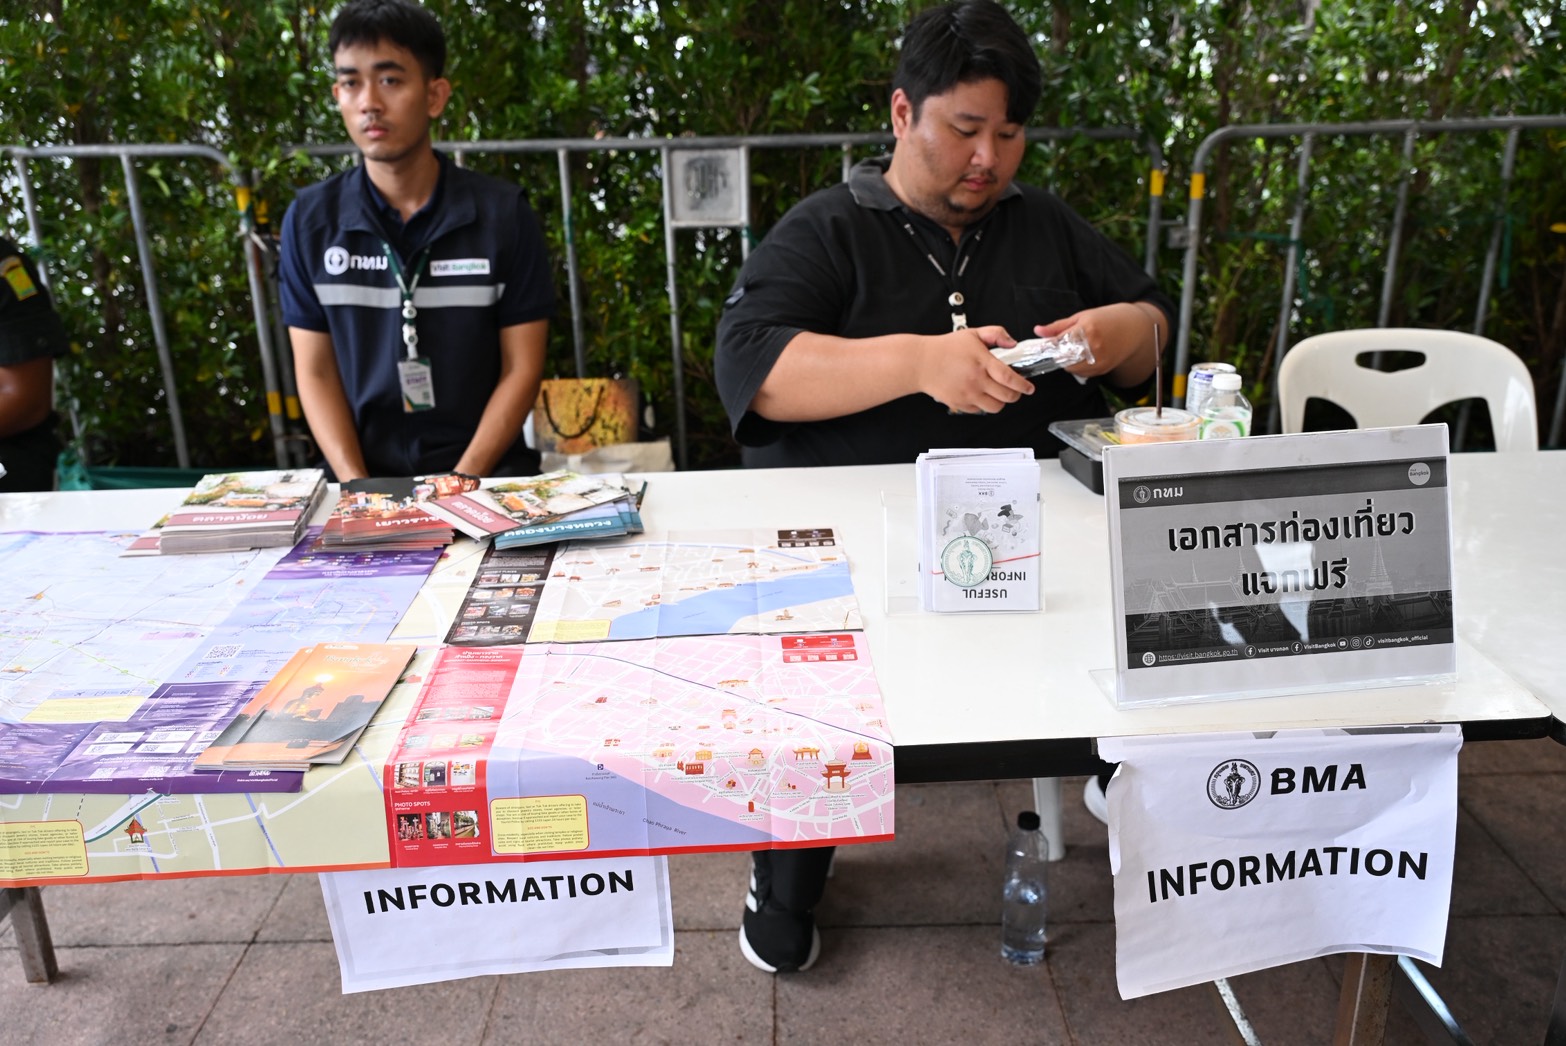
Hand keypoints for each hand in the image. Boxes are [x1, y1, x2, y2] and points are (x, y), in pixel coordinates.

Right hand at [917, 325, 1036, 414]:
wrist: (921, 363)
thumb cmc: (945, 348)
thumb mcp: (972, 334)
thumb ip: (996, 334)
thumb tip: (1012, 343)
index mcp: (982, 363)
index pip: (1010, 378)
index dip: (1024, 385)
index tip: (1029, 387)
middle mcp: (976, 381)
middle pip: (1006, 396)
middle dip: (1016, 394)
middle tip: (1016, 390)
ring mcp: (968, 394)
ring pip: (995, 407)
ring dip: (1001, 402)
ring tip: (998, 393)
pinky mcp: (960, 404)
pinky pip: (979, 410)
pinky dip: (984, 405)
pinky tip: (981, 394)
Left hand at [1035, 302, 1162, 385]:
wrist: (1135, 330)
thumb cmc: (1108, 318)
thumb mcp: (1082, 316)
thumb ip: (1058, 326)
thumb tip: (1037, 331)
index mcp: (1087, 330)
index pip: (1057, 343)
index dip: (1047, 345)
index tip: (1040, 345)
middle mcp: (1093, 347)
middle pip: (1062, 358)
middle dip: (1057, 353)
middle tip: (1061, 345)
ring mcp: (1098, 360)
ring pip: (1070, 367)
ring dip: (1067, 361)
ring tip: (1076, 348)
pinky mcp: (1102, 369)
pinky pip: (1081, 372)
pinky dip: (1077, 366)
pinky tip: (1085, 354)